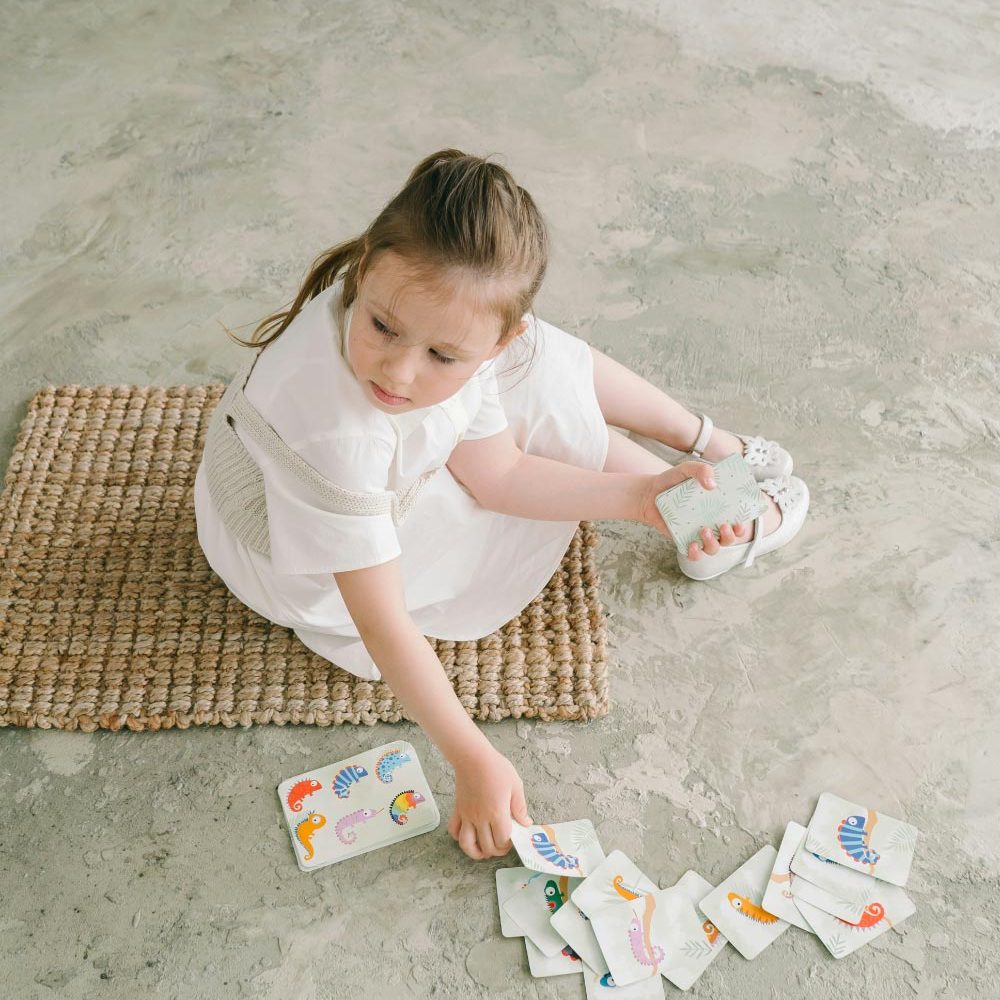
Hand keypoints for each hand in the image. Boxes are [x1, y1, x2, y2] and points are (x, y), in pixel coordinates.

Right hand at [447, 746, 531, 860]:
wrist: (473, 757)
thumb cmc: (496, 768)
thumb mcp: (515, 785)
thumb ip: (520, 807)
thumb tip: (525, 823)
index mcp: (497, 812)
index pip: (502, 840)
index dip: (508, 845)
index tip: (513, 840)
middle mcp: (480, 818)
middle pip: (487, 846)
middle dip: (496, 851)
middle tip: (502, 846)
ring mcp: (467, 815)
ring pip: (466, 844)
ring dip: (475, 853)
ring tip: (483, 851)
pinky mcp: (458, 810)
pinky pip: (453, 830)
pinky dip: (458, 838)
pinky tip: (468, 835)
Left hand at [637, 459, 749, 561]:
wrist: (649, 493)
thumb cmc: (672, 480)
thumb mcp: (687, 469)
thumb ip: (701, 470)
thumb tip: (712, 485)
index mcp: (718, 508)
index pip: (738, 521)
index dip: (743, 525)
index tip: (740, 521)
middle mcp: (711, 523)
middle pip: (729, 539)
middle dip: (731, 536)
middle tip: (724, 525)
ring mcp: (697, 534)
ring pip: (713, 549)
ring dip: (713, 544)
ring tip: (703, 530)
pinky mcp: (683, 541)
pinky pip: (694, 555)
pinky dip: (695, 554)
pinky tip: (692, 545)